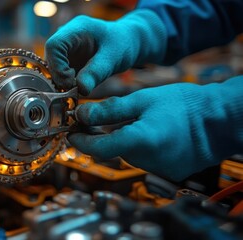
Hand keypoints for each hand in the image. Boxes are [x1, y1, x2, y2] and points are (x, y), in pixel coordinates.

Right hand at [45, 10, 166, 94]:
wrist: (127, 43)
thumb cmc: (123, 44)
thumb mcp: (114, 58)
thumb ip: (97, 72)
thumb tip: (81, 90)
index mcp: (76, 29)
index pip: (54, 46)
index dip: (58, 66)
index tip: (71, 82)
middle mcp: (66, 38)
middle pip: (51, 58)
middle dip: (60, 77)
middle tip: (76, 89)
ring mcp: (65, 50)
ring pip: (53, 68)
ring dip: (63, 81)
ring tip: (80, 88)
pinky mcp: (67, 61)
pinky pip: (60, 74)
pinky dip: (67, 84)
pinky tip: (79, 87)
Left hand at [68, 79, 242, 180]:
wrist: (221, 120)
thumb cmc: (185, 105)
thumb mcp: (143, 100)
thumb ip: (109, 110)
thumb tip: (82, 115)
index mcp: (139, 141)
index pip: (98, 148)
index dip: (81, 141)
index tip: (72, 134)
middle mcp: (147, 160)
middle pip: (112, 150)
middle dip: (102, 136)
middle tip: (97, 119)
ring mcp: (158, 169)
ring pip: (128, 154)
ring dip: (123, 140)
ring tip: (134, 120)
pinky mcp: (167, 172)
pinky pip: (144, 160)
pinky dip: (140, 147)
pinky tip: (151, 132)